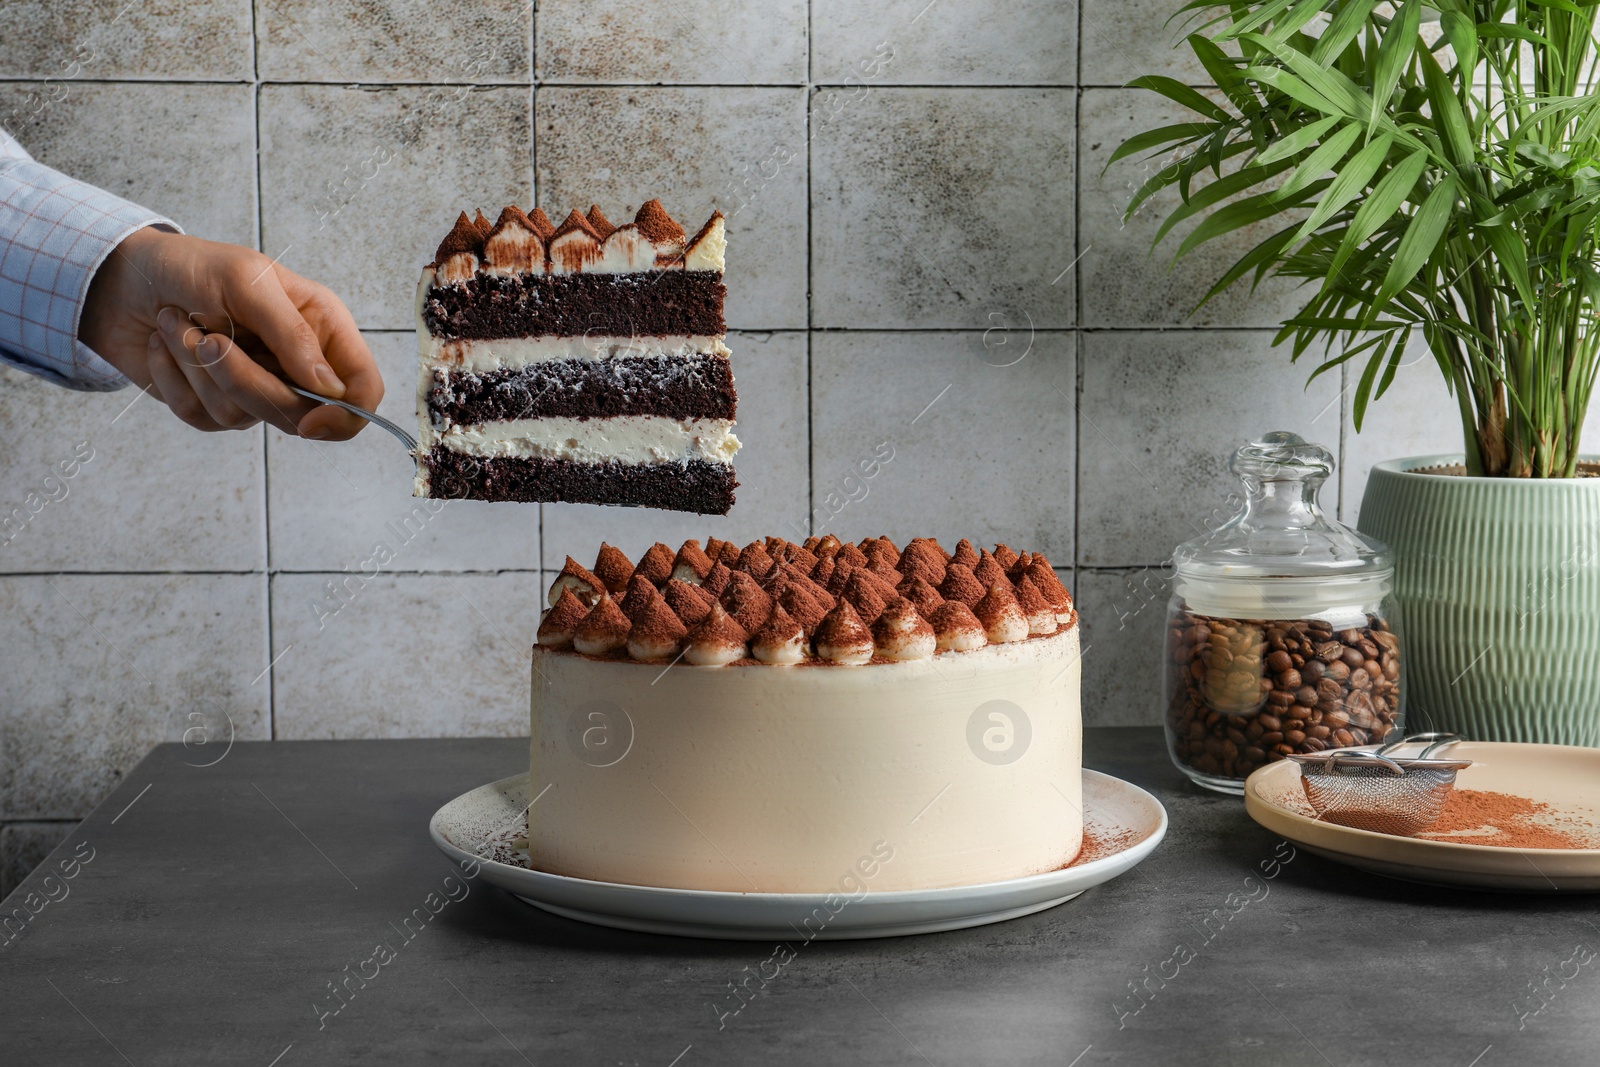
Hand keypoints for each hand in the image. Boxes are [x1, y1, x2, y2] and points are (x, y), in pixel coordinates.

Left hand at [78, 227, 383, 438]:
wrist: (123, 276)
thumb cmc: (193, 266)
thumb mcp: (247, 282)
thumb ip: (293, 334)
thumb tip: (329, 389)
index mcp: (322, 329)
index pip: (363, 390)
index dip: (346, 415)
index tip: (310, 421)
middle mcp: (296, 364)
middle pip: (301, 415)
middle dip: (247, 381)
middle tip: (209, 341)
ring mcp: (256, 388)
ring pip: (246, 417)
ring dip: (198, 368)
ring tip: (180, 324)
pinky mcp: (213, 405)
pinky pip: (202, 417)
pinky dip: (174, 378)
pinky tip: (165, 343)